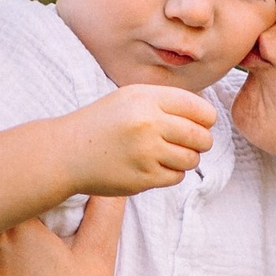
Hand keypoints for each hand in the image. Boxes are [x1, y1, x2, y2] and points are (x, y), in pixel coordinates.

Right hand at [63, 85, 213, 196]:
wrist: (67, 152)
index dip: (206, 118)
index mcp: (147, 99)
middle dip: (201, 141)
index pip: (199, 109)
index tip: (201, 123)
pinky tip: (155, 165)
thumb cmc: (102, 123)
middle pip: (201, 136)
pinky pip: (176, 177)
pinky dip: (171, 173)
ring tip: (169, 153)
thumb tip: (207, 116)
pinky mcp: (142, 178)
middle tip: (192, 142)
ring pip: (191, 159)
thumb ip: (166, 101)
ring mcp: (146, 152)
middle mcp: (148, 123)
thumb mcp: (130, 97)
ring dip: (186, 158)